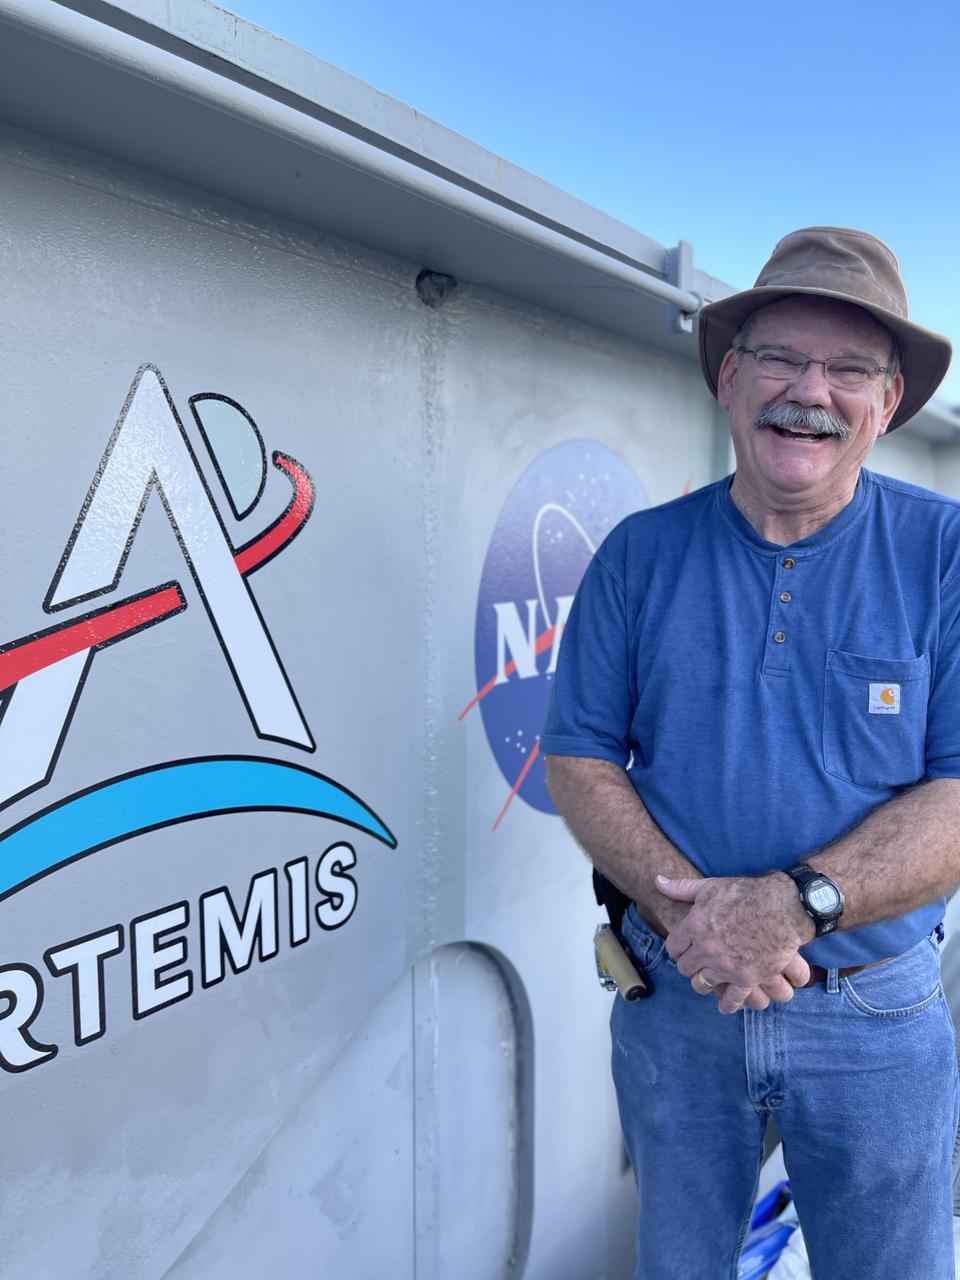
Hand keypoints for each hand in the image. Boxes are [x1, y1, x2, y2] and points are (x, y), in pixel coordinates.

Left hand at [656, 873, 812, 1013]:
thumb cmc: (747, 893)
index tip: (681, 949)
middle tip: (694, 964)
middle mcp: (706, 948)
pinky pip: (731, 1000)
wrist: (784, 906)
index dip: (676, 948)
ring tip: (707, 981)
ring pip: (702, 985)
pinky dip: (727, 1004)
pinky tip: (725, 1005)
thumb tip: (658, 881)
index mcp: (695, 925)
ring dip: (703, 984)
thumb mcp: (711, 886)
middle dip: (688, 966)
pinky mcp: (747, 979)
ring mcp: (726, 966)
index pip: (673, 946)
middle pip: (685, 967)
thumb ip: (682, 888)